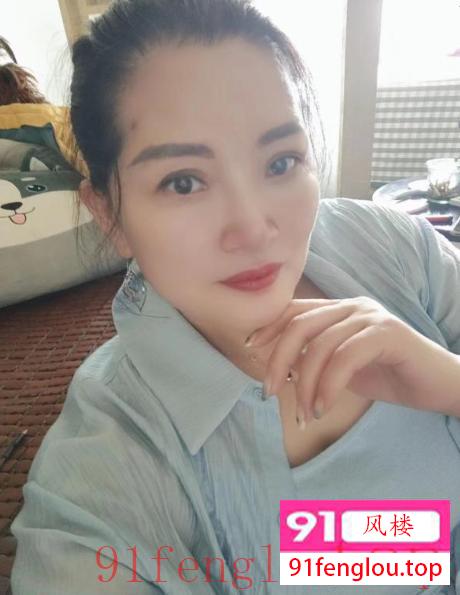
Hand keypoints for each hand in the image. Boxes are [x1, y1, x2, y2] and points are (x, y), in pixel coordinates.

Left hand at [245, 297, 459, 424]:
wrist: (437, 385)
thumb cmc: (388, 376)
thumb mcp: (342, 368)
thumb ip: (315, 361)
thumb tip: (279, 368)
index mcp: (339, 310)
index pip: (295, 310)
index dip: (268, 326)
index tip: (248, 348)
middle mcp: (352, 306)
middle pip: (300, 324)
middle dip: (278, 358)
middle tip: (268, 391)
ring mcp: (371, 317)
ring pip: (321, 343)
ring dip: (306, 382)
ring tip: (304, 413)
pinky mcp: (387, 333)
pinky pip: (345, 357)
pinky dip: (328, 385)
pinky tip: (323, 408)